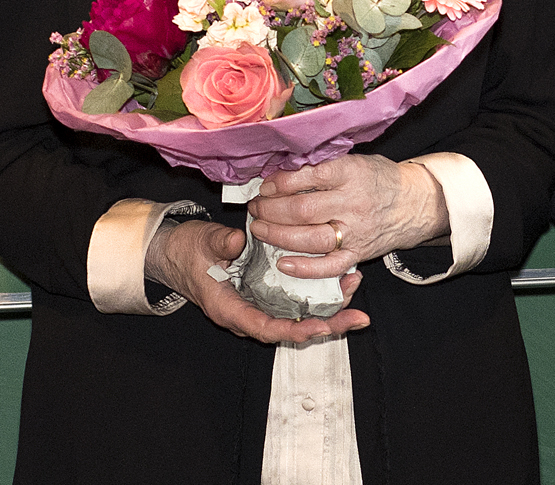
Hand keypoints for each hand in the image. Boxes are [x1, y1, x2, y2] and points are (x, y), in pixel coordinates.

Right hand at [145, 217, 365, 344]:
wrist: (177, 250)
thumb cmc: (189, 250)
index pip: (263, 327)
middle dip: (325, 325)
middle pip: (289, 329)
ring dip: (328, 310)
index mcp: (229, 308)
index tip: (319, 328)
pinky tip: (341, 281)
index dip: (292, 330)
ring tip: (356, 291)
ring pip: (297, 317)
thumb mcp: (202, 243)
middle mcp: (247, 313)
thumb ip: (220, 244)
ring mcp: (258, 304)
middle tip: (356, 319)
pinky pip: (296, 301)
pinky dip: (319, 295)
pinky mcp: (267, 292)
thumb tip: (237, 243)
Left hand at [247, 156, 448, 278]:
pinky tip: (282, 263)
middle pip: (302, 210)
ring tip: (260, 229)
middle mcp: (354, 203)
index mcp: (353, 174)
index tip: (265, 185)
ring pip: (309, 238)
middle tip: (256, 207)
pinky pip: (329, 266)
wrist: (416, 203)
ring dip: (277, 235)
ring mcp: (356, 231)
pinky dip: (304, 268)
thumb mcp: (358, 161)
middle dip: (271, 210)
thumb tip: (284, 171)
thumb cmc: (381, 179)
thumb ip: (325, 166)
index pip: (309, 177)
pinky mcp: (358, 253)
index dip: (281, 182)